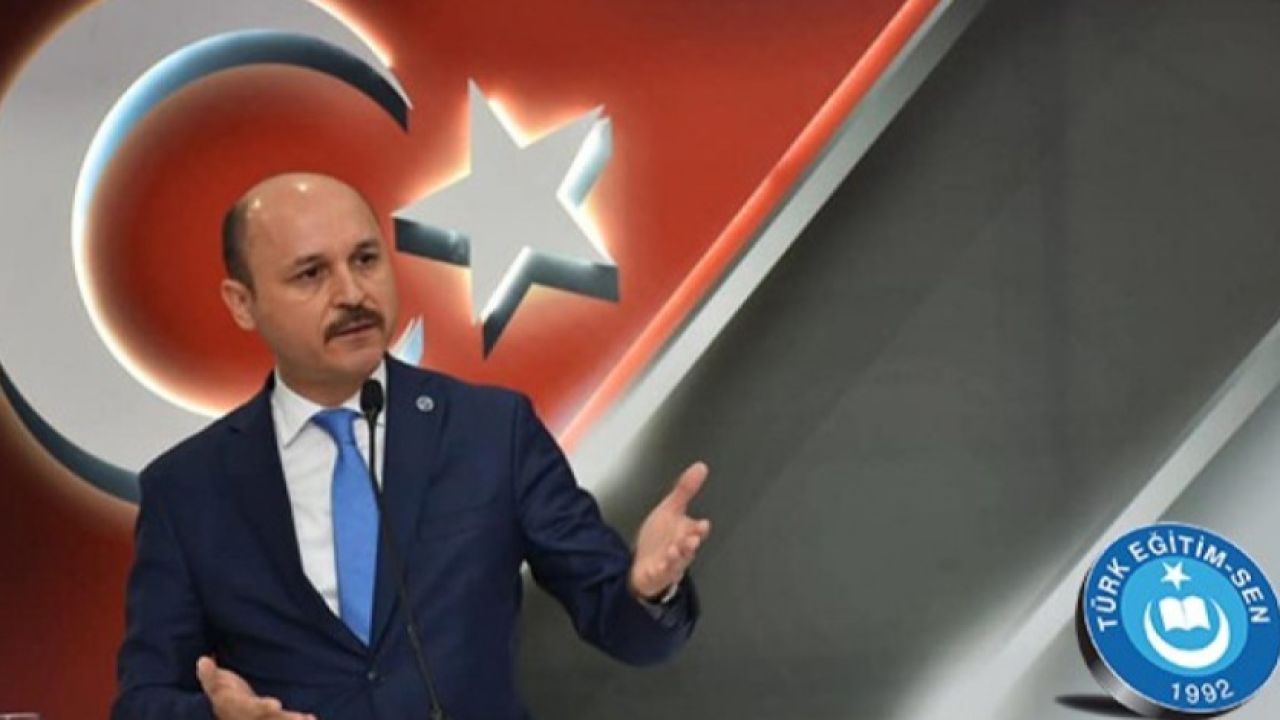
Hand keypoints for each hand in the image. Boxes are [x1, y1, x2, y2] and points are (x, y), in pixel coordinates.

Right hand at [196, 656, 315, 719]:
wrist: (226, 707)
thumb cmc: (221, 691)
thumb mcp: (213, 683)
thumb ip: (210, 674)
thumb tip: (203, 660)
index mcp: (236, 707)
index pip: (250, 708)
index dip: (262, 707)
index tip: (276, 704)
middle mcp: (250, 716)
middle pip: (268, 719)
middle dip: (284, 719)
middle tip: (301, 719)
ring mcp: (262, 718)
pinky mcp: (272, 717)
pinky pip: (285, 718)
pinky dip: (299, 719)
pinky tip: (312, 718)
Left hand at [629, 461, 712, 599]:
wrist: (645, 563)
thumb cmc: (660, 537)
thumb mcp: (670, 509)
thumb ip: (686, 489)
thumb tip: (700, 467)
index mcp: (686, 532)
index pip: (697, 530)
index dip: (700, 528)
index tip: (703, 524)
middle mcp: (681, 548)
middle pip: (688, 547)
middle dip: (690, 544)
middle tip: (692, 539)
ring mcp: (670, 563)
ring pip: (677, 561)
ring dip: (676, 556)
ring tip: (673, 550)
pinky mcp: (657, 574)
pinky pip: (660, 573)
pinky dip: (659, 570)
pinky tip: (656, 566)